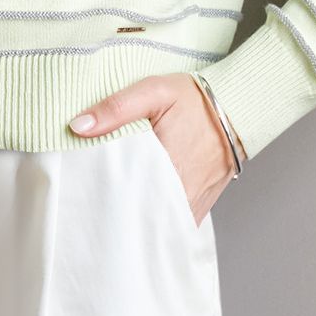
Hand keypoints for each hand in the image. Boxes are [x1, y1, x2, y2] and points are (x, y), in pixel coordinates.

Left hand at [67, 73, 245, 226]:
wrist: (238, 110)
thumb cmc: (195, 100)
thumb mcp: (154, 91)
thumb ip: (116, 107)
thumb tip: (78, 126)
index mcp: (163, 165)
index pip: (122, 193)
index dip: (99, 196)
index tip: (81, 194)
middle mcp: (179, 192)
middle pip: (136, 214)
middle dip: (113, 213)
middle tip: (89, 207)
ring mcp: (190, 204)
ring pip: (154, 224)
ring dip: (134, 220)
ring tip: (109, 213)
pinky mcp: (198, 208)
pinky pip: (172, 224)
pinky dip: (155, 222)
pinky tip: (138, 214)